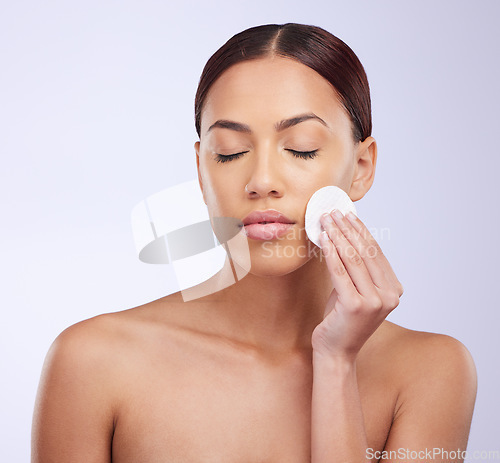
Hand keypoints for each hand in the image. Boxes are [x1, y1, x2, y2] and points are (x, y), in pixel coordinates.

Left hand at [311, 209, 403, 360]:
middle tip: (334, 213)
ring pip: (353, 259)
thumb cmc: (342, 319)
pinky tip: (323, 238)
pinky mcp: (355, 306)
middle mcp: (389, 296)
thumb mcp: (354, 290)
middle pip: (365, 253)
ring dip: (337, 235)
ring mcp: (375, 302)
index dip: (361, 231)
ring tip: (326, 220)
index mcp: (394, 290)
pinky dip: (330, 252)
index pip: (376, 253)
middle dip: (348, 229)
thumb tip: (345, 235)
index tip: (348, 215)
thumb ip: (357, 269)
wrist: (336, 351)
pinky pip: (339, 271)